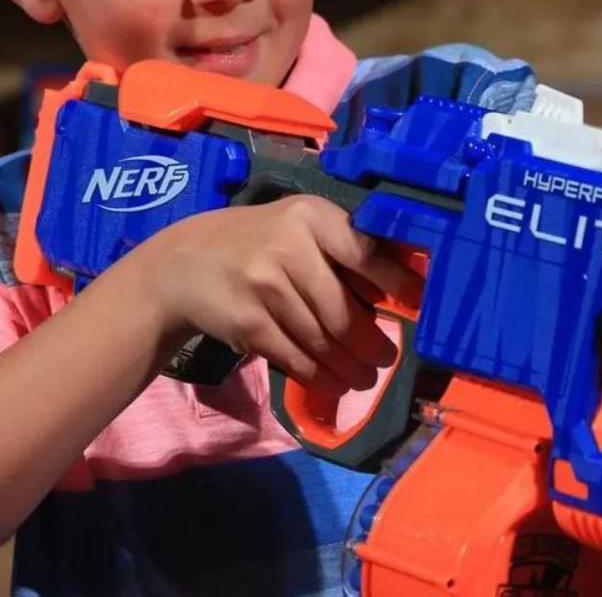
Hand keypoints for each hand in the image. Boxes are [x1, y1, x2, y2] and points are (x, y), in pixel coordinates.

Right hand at [132, 195, 422, 390]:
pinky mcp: (248, 324)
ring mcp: (265, 287)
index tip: (419, 304)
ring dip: (350, 368)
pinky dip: (321, 378)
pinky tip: (334, 384)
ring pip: (322, 341)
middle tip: (386, 360)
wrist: (182, 265)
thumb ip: (343, 249)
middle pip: (344, 311)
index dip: (398, 283)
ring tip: (365, 378)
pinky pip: (297, 359)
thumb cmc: (259, 244)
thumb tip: (403, 290)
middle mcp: (288, 247)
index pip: (365, 253)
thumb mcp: (298, 228)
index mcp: (311, 217)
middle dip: (372, 344)